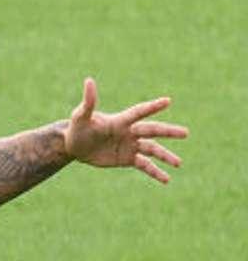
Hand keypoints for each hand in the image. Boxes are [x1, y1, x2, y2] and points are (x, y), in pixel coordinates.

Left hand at [64, 77, 188, 183]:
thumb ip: (88, 102)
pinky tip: (166, 179)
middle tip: (186, 133)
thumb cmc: (77, 128)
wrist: (75, 147)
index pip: (139, 112)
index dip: (152, 107)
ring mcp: (130, 146)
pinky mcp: (127, 159)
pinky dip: (155, 172)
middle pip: (152, 131)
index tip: (168, 101)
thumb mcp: (80, 117)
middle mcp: (130, 132)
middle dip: (168, 132)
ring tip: (179, 163)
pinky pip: (144, 166)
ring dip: (165, 156)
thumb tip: (89, 80)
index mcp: (120, 121)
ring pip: (152, 150)